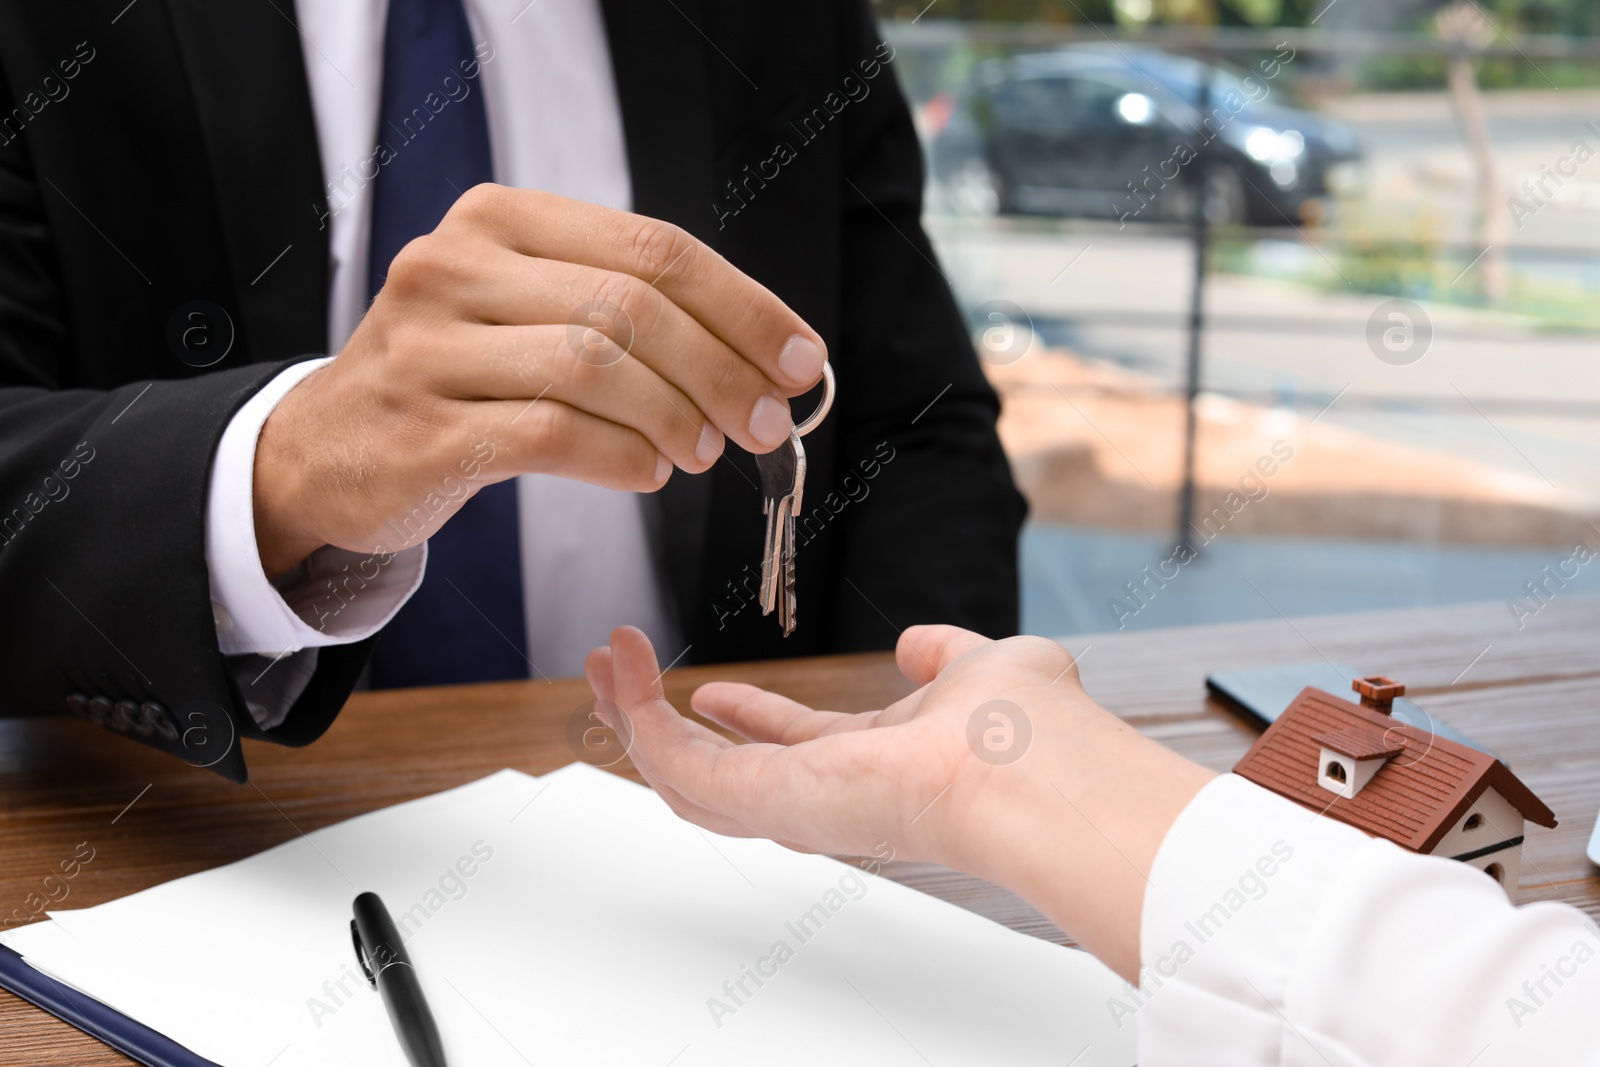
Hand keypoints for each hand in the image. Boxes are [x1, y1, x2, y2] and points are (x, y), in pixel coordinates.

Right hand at [252, 185, 827, 575]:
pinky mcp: (423, 428)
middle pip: (632, 305)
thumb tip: (763, 365)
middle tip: (766, 423)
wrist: (327, 449)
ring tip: (704, 452)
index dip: (743, 306)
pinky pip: (551, 435)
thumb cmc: (458, 379)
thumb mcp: (527, 314)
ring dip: (677, 417)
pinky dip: (621, 457)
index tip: (800, 359)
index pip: (653, 248)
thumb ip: (625, 318)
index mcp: (499, 220)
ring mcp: (429, 346)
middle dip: (723, 370)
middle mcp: (456, 265)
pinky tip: (650, 473)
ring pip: (596, 366)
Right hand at [584, 625, 1213, 978]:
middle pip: (722, 768)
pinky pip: (674, 760)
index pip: (793, 744)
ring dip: (633, 716)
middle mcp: (824, 792)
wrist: (1029, 769)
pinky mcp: (759, 800)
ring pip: (682, 773)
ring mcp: (788, 804)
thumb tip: (918, 642)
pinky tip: (620, 665)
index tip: (714, 686)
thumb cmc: (1026, 730)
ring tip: (601, 663)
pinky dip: (638, 711)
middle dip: (668, 722)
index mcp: (874, 763)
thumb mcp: (978, 664)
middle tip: (622, 675)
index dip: (750, 715)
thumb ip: (945, 655)